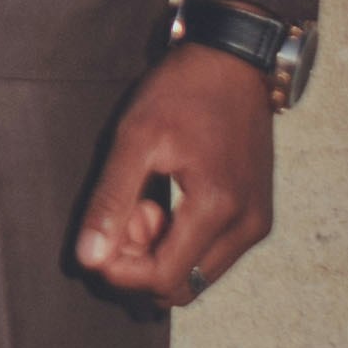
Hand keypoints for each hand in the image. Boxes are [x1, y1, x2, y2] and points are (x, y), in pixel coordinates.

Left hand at [74, 41, 275, 304]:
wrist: (233, 61)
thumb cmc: (181, 91)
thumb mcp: (135, 137)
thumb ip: (111, 200)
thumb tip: (89, 259)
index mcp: (218, 208)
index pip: (164, 278)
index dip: (122, 271)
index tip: (103, 234)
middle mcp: (247, 227)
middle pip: (183, 287)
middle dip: (142, 262)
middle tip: (126, 211)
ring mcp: (257, 224)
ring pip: (197, 276)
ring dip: (162, 255)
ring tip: (145, 203)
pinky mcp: (258, 217)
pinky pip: (213, 256)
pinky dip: (184, 243)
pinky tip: (166, 203)